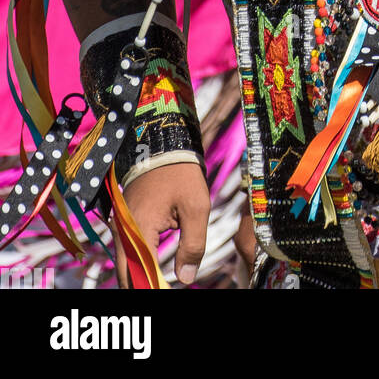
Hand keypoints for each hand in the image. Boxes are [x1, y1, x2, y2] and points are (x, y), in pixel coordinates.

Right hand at [113, 161, 209, 287]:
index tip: (167, 294)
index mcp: (139, 229)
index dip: (154, 289)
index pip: (142, 274)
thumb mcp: (196, 208)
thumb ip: (192, 245)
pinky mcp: (124, 224)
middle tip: (161, 291)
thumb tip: (186, 278)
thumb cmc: (182, 175)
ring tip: (157, 286)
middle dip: (142, 288)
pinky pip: (126, 253)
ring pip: (124, 265)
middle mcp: (123, 231)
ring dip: (138, 279)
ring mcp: (121, 227)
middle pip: (126, 275)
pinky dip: (137, 267)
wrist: (164, 146)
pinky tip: (151, 274)